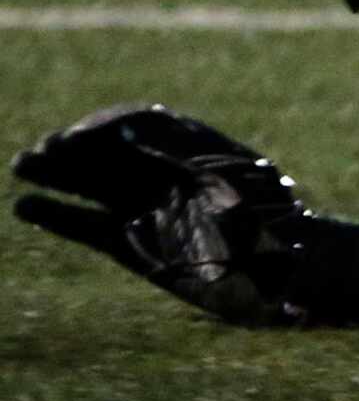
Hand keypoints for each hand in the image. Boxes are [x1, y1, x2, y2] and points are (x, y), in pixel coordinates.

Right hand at [12, 104, 320, 324]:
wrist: (290, 276)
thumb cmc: (271, 228)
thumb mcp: (235, 189)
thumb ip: (186, 163)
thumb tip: (134, 140)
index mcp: (197, 151)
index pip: (142, 124)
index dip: (109, 126)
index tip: (83, 136)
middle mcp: (168, 175)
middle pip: (110, 151)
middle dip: (74, 147)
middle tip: (38, 152)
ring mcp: (149, 208)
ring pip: (93, 184)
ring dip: (57, 173)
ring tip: (20, 165)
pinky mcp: (135, 245)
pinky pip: (89, 225)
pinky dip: (59, 215)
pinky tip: (25, 207)